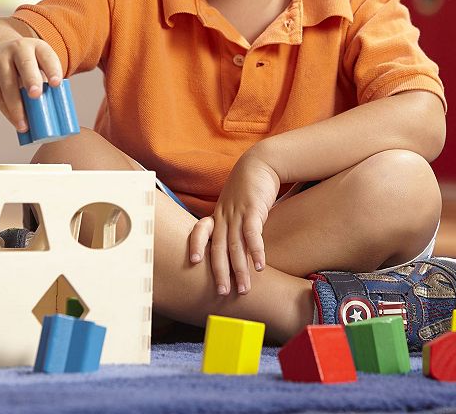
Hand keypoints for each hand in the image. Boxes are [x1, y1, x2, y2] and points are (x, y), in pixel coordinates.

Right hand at [0, 37, 62, 131]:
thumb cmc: (27, 63)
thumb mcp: (38, 63)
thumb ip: (46, 80)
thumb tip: (55, 111)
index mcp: (37, 47)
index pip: (47, 56)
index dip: (52, 69)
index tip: (57, 84)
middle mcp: (18, 49)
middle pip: (25, 65)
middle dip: (31, 80)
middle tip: (36, 95)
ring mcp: (0, 59)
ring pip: (8, 84)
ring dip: (16, 106)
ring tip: (24, 124)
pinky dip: (6, 110)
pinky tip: (14, 121)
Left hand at [188, 149, 279, 295]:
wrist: (261, 162)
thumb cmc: (248, 186)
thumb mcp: (234, 203)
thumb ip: (230, 221)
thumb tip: (230, 243)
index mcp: (218, 214)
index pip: (201, 230)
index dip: (196, 244)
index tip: (194, 262)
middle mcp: (225, 215)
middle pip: (218, 247)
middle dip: (219, 272)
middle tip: (221, 293)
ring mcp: (238, 213)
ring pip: (235, 245)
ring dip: (239, 269)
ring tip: (244, 289)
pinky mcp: (254, 210)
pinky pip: (253, 234)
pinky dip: (255, 251)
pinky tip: (260, 265)